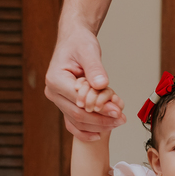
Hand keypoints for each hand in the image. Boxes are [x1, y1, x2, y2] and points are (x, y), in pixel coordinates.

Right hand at [44, 24, 125, 140]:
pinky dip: (85, 131)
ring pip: (76, 121)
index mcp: (55, 79)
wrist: (74, 40)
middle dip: (101, 120)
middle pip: (77, 115)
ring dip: (97, 125)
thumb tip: (102, 85)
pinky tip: (99, 135)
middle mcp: (53, 92)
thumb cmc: (79, 43)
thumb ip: (95, 68)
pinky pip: (73, 122)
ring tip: (118, 122)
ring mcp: (58, 99)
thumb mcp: (89, 51)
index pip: (78, 101)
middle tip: (121, 119)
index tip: (117, 110)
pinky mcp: (65, 103)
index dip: (99, 108)